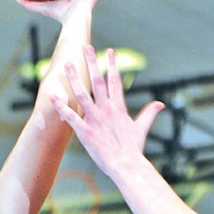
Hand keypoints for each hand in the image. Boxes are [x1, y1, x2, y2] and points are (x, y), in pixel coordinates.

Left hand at [50, 46, 163, 175]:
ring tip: (68, 63)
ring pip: (82, 94)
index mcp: (119, 107)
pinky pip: (70, 117)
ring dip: (74, 78)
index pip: (114, 81)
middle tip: (85, 47)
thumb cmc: (133, 149)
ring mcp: (95, 120)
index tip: (108, 51)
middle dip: (91, 63)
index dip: (111, 64)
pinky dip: (61, 106)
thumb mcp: (141, 128)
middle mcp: (106, 109)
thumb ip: (149, 114)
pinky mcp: (84, 132)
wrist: (126, 166)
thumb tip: (160, 104)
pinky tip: (53, 96)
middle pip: (98, 81)